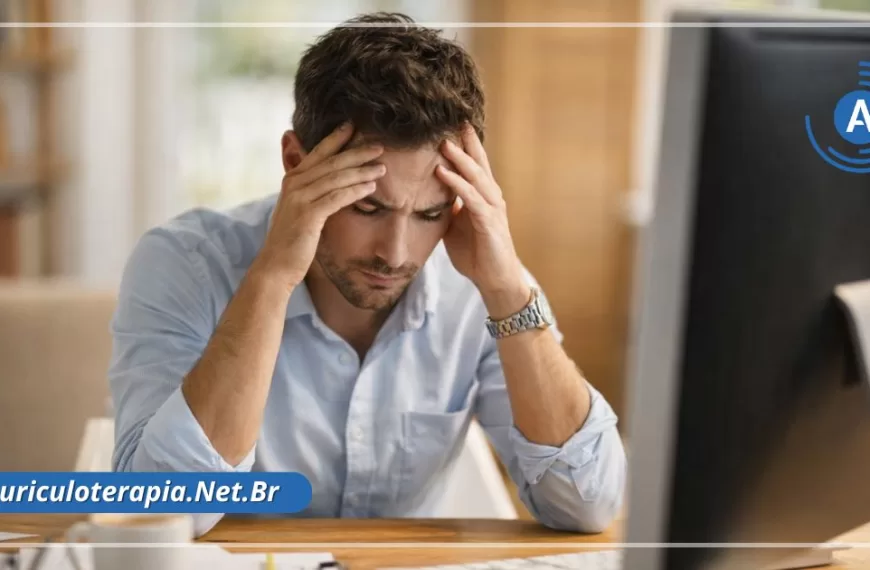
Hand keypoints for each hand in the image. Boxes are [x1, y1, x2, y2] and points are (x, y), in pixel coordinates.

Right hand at [256, 123, 384, 287]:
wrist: (276, 266)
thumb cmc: (291, 240)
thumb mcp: (299, 210)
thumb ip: (311, 193)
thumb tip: (329, 183)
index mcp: (292, 179)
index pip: (318, 152)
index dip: (336, 138)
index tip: (354, 126)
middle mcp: (294, 184)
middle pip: (332, 162)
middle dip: (357, 152)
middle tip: (379, 146)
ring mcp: (299, 198)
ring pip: (337, 178)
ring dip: (362, 171)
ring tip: (382, 168)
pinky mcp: (308, 214)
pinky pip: (337, 197)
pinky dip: (356, 191)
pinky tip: (371, 188)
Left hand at [436, 124, 529, 316]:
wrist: (494, 279)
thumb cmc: (477, 253)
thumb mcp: (457, 225)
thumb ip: (449, 207)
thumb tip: (432, 194)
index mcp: (484, 196)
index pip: (475, 164)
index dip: (465, 144)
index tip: (452, 124)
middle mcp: (491, 197)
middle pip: (479, 162)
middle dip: (465, 141)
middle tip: (452, 119)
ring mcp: (492, 208)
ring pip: (476, 176)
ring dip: (459, 158)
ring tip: (444, 142)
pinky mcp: (488, 223)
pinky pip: (471, 198)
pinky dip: (456, 184)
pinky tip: (442, 173)